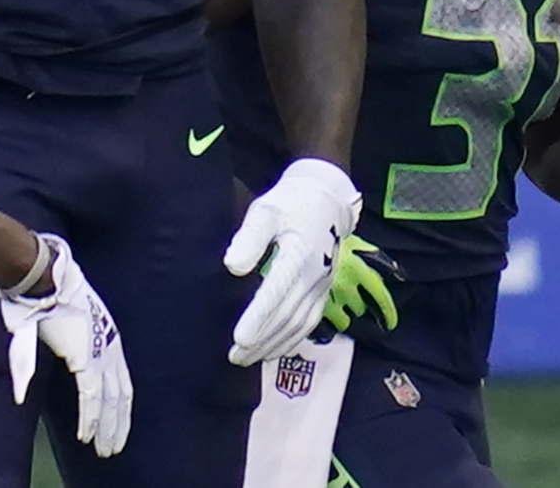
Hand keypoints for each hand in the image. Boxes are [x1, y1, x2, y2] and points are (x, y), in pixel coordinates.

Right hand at [0, 234, 132, 456]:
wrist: (47, 281)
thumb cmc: (46, 300)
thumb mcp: (53, 330)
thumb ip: (42, 359)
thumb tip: (22, 385)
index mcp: (106, 339)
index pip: (121, 381)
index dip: (120, 407)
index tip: (117, 426)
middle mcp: (110, 349)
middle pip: (120, 396)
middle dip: (118, 425)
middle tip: (112, 447)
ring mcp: (101, 355)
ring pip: (111, 402)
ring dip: (108, 428)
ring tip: (105, 449)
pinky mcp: (86, 360)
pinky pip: (92, 397)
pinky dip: (90, 419)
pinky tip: (87, 435)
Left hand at [224, 158, 361, 365]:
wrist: (326, 200)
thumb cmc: (289, 203)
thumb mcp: (266, 210)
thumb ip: (250, 237)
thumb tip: (232, 266)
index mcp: (298, 254)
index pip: (276, 292)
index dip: (258, 317)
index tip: (239, 337)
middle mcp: (313, 276)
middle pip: (285, 315)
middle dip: (260, 339)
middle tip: (234, 356)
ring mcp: (320, 286)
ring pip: (297, 324)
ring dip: (272, 344)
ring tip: (246, 359)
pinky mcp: (322, 291)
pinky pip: (308, 322)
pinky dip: (290, 341)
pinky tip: (272, 351)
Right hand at [313, 234, 402, 341]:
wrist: (287, 240)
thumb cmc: (319, 237)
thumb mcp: (350, 241)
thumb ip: (375, 257)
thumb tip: (398, 273)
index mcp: (357, 268)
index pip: (380, 296)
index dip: (388, 312)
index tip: (390, 322)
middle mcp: (345, 287)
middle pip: (359, 309)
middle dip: (355, 303)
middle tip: (343, 291)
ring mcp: (327, 300)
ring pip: (342, 321)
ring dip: (339, 313)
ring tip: (328, 298)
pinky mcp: (310, 311)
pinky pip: (324, 328)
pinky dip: (323, 322)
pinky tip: (318, 310)